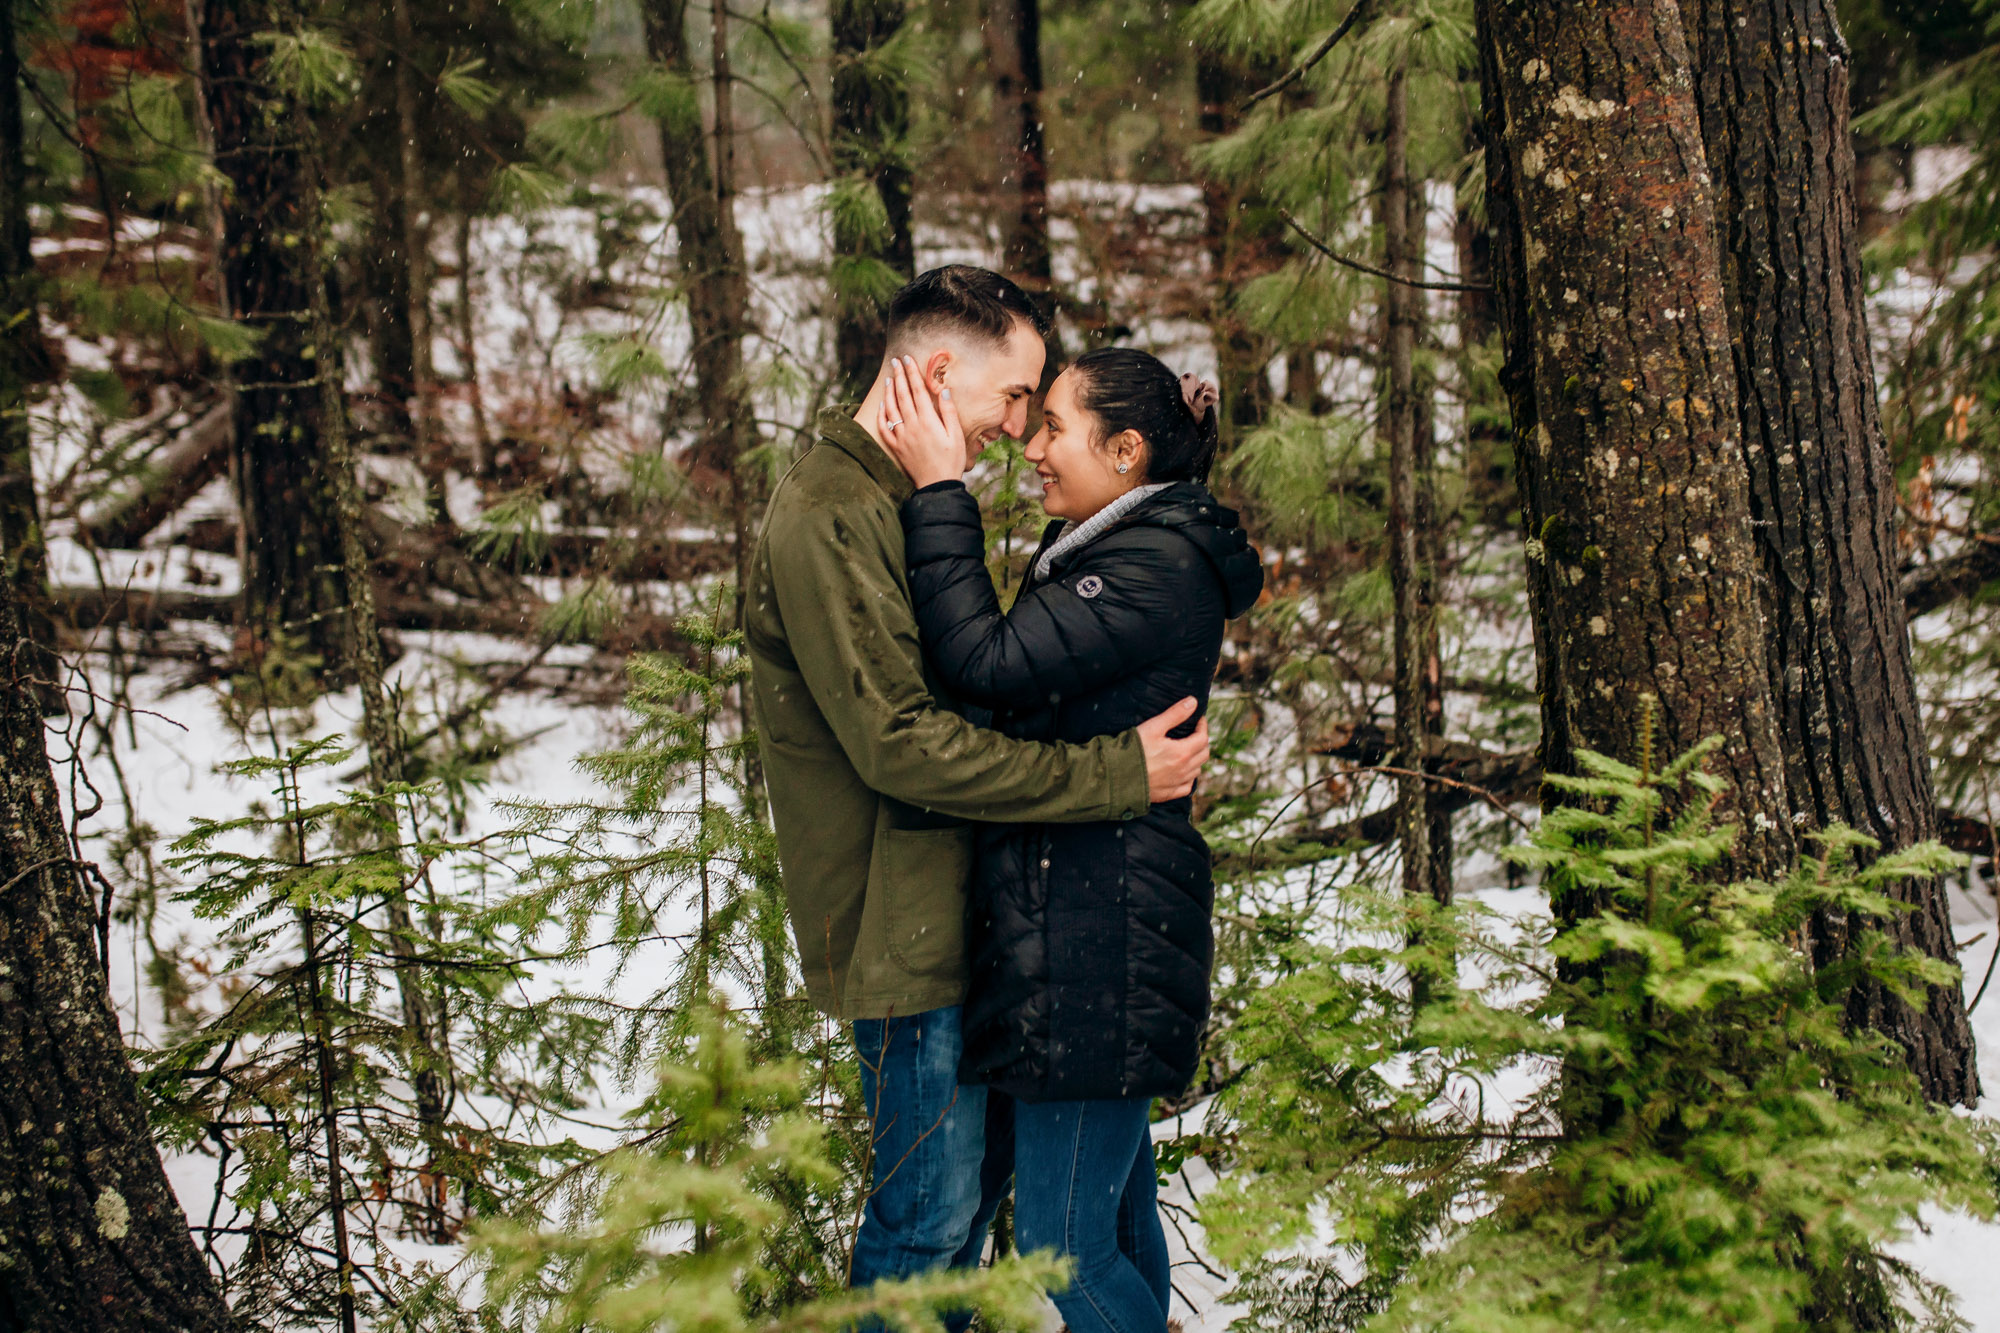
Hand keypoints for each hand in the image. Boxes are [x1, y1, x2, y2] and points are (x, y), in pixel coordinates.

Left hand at [877, 355, 966, 488]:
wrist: (937, 486)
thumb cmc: (951, 461)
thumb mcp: (956, 435)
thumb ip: (949, 412)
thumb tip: (944, 391)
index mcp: (928, 420)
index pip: (917, 390)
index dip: (912, 373)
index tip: (908, 359)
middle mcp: (912, 425)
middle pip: (902, 395)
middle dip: (898, 376)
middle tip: (895, 362)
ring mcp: (902, 436)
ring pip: (891, 408)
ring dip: (889, 391)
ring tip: (889, 378)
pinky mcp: (896, 447)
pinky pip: (884, 428)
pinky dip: (882, 414)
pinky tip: (882, 405)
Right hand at [1137, 697, 1208, 802]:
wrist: (1116, 777)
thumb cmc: (1132, 750)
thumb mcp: (1153, 727)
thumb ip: (1175, 714)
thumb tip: (1193, 702)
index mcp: (1182, 752)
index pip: (1203, 738)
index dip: (1203, 726)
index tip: (1199, 720)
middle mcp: (1183, 770)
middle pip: (1204, 754)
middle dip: (1202, 741)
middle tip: (1195, 733)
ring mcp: (1176, 784)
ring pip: (1197, 770)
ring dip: (1196, 759)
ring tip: (1188, 750)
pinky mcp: (1168, 794)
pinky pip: (1187, 787)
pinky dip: (1189, 778)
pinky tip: (1182, 773)